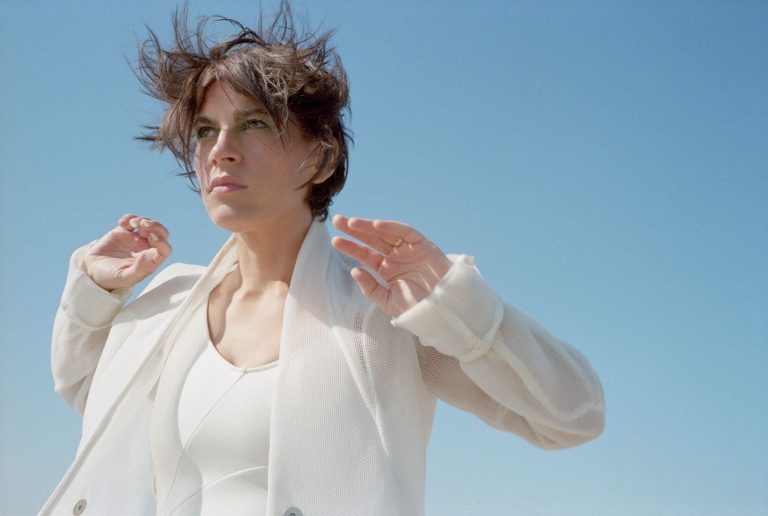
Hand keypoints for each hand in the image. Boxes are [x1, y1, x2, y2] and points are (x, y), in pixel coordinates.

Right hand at [83, 214, 171, 290]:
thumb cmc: (112, 278)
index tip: (152, 238)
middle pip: (161, 233)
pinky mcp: (124, 231)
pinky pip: (131, 220)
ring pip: (148, 224)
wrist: (93, 271)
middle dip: (156, 226)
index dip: (162, 242)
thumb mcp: (125, 278)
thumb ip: (139, 269)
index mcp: (151, 260)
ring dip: (143, 220)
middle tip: (144, 224)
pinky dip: (129, 218)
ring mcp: (136, 238)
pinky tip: (122, 223)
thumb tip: (148, 256)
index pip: (164, 249)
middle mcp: (146, 248)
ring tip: (133, 223)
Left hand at [331, 215, 452, 316]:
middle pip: (372, 239)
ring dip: (369, 226)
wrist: (443, 311)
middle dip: (355, 229)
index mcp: (386, 269)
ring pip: (385, 233)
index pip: (365, 254)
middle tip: (337, 220)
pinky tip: (377, 225)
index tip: (335, 240)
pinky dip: (393, 227)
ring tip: (351, 223)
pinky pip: (406, 232)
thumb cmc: (417, 308)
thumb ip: (371, 288)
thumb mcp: (389, 302)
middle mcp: (396, 256)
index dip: (350, 246)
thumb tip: (355, 271)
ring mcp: (409, 249)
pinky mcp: (423, 245)